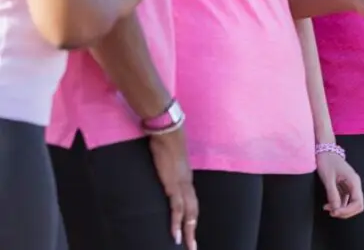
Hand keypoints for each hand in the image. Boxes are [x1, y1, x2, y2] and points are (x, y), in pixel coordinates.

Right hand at [148, 128, 198, 249]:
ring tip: (187, 246)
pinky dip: (177, 222)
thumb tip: (161, 167)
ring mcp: (182, 185)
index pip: (191, 203)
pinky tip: (176, 235)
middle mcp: (187, 184)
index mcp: (185, 180)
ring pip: (189, 213)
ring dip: (188, 231)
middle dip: (194, 230)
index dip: (191, 218)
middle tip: (194, 247)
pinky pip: (177, 208)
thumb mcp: (166, 160)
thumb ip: (166, 167)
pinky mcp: (174, 185)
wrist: (168, 132)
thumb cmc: (165, 142)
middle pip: (194, 212)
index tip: (191, 231)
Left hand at [316, 151, 363, 218]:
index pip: (358, 203)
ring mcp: (350, 186)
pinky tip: (328, 205)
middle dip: (345, 212)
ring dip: (340, 209)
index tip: (335, 212)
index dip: (347, 211)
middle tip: (332, 213)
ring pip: (351, 204)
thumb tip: (335, 209)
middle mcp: (355, 185)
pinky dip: (337, 205)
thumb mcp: (328, 179)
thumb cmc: (327, 162)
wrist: (325, 151)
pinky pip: (344, 200)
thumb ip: (332, 194)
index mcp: (354, 182)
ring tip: (327, 208)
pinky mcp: (345, 187)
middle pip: (357, 205)